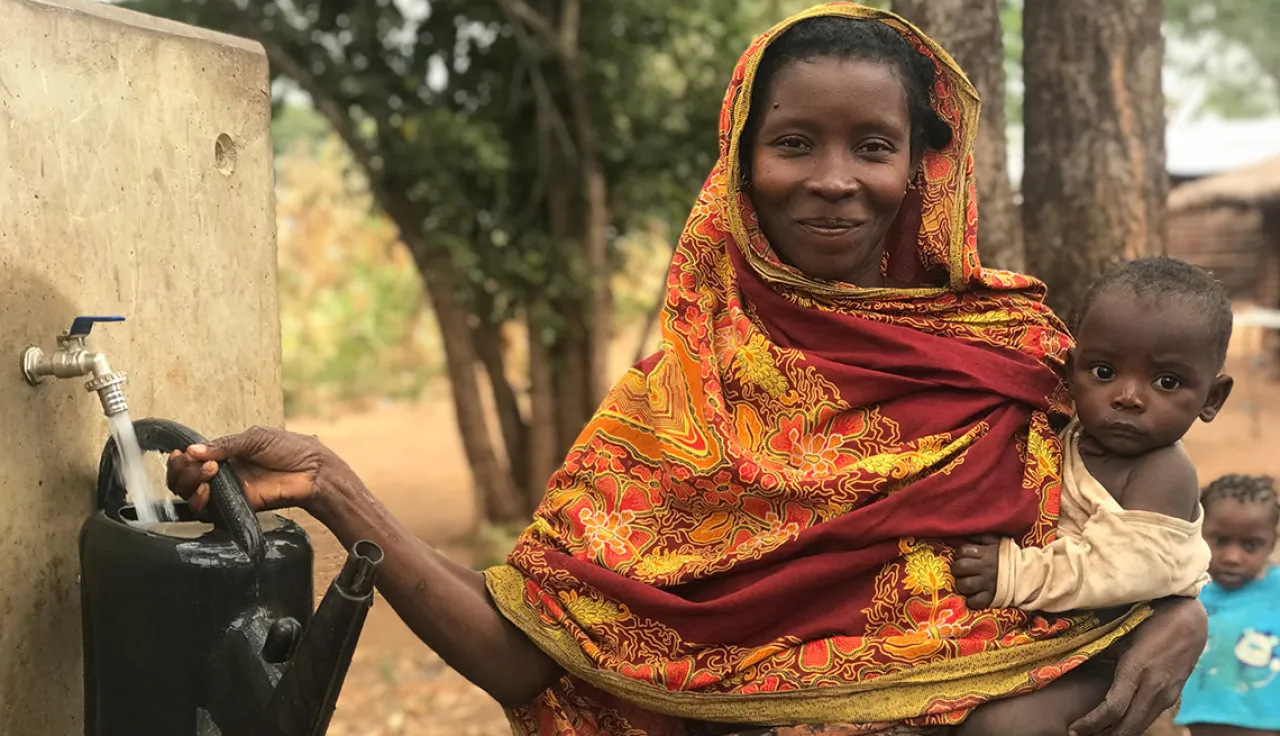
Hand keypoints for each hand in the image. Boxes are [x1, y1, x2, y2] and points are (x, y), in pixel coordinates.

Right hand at [165, 426, 349, 514]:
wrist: (313, 470)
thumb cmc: (290, 449)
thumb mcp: (255, 438)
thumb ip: (225, 445)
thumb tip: (192, 451)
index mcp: (225, 454)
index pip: (190, 460)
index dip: (181, 459)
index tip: (183, 453)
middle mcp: (222, 474)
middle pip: (184, 480)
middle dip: (182, 471)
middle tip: (196, 463)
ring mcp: (228, 492)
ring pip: (190, 496)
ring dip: (190, 484)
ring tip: (208, 473)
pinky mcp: (236, 507)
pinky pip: (208, 511)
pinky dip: (200, 502)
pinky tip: (207, 490)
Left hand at [953, 535, 1000, 608]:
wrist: (1026, 574)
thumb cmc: (1007, 557)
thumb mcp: (995, 542)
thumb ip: (979, 537)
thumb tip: (961, 533)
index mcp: (986, 553)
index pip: (963, 551)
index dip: (958, 554)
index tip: (961, 557)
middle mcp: (986, 568)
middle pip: (960, 567)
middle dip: (956, 568)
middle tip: (960, 571)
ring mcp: (988, 584)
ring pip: (965, 585)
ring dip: (961, 584)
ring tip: (965, 582)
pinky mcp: (991, 598)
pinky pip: (975, 601)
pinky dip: (971, 600)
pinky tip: (973, 595)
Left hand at [1068, 597, 1207, 735]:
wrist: (1190, 620)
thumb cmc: (1150, 620)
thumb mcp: (1121, 634)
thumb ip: (1102, 652)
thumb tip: (1074, 662)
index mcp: (1136, 670)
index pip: (1112, 709)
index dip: (1092, 723)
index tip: (1074, 729)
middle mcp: (1153, 688)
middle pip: (1128, 725)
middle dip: (1105, 735)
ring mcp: (1167, 694)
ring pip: (1141, 725)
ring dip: (1120, 733)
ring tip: (1097, 734)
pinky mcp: (1174, 696)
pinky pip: (1150, 717)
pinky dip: (1133, 725)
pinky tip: (1119, 725)